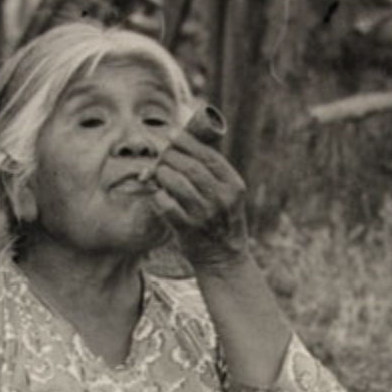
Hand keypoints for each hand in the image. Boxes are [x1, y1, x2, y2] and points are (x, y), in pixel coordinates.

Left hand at [150, 130, 249, 272]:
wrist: (223, 257)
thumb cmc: (220, 219)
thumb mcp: (227, 193)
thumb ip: (211, 170)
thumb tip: (182, 140)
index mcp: (234, 185)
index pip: (207, 155)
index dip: (186, 141)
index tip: (172, 134)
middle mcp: (221, 199)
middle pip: (188, 166)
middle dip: (170, 156)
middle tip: (163, 157)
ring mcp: (204, 214)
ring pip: (175, 181)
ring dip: (162, 174)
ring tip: (160, 175)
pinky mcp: (187, 229)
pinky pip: (164, 203)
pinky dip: (157, 195)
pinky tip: (159, 194)